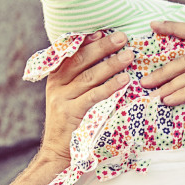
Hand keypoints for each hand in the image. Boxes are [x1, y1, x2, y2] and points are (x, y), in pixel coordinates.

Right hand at [39, 31, 132, 166]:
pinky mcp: (71, 113)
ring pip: (89, 76)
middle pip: (80, 60)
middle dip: (102, 47)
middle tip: (122, 37)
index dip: (85, 41)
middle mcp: (56, 86)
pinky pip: (94, 96)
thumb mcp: (69, 98)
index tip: (102, 31)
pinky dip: (110, 87)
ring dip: (110, 64)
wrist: (58, 153)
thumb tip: (104, 58)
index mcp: (56, 78)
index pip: (69, 53)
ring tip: (129, 55)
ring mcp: (62, 99)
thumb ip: (80, 79)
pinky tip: (124, 80)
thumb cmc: (71, 123)